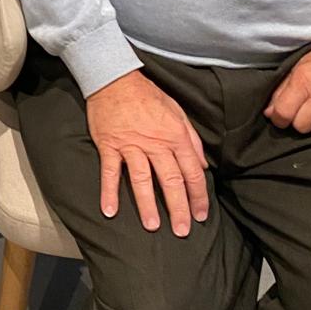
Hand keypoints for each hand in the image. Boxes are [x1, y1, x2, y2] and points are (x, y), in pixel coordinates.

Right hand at [85, 71, 209, 236]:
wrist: (115, 78)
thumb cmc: (147, 95)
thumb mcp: (177, 111)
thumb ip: (191, 139)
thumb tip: (202, 165)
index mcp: (174, 136)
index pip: (191, 171)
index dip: (198, 195)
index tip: (201, 214)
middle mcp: (155, 143)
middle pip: (170, 180)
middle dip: (178, 207)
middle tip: (182, 231)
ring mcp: (130, 145)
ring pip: (142, 179)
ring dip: (147, 204)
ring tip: (152, 226)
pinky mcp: (109, 145)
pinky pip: (109, 172)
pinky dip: (108, 192)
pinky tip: (109, 211)